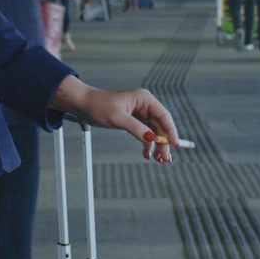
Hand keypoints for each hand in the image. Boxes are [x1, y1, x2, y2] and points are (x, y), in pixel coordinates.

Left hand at [49, 75, 179, 162]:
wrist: (83, 104)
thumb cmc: (99, 106)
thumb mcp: (118, 118)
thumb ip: (136, 128)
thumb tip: (152, 138)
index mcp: (144, 99)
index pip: (163, 115)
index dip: (171, 130)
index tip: (175, 144)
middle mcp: (144, 105)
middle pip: (160, 125)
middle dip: (163, 142)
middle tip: (165, 158)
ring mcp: (140, 112)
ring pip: (154, 131)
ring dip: (156, 145)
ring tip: (158, 159)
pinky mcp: (134, 120)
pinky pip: (145, 133)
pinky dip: (147, 144)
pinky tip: (147, 154)